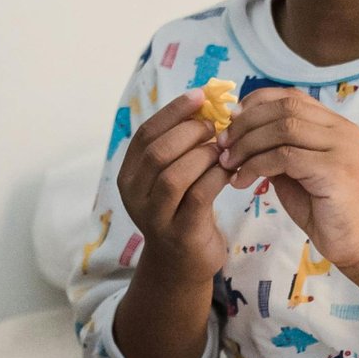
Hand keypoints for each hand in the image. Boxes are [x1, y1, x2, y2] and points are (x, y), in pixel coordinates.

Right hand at [115, 90, 236, 275]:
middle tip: (215, 126)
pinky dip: (216, 176)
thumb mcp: (172, 176)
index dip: (173, 111)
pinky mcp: (180, 233)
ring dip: (203, 155)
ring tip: (222, 148)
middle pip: (157, 152)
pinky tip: (229, 169)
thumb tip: (205, 101)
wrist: (183, 262)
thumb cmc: (182, 209)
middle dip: (190, 132)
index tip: (200, 95)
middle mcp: (134, 196)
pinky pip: (199, 196)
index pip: (145, 134)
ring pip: (175, 175)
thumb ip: (179, 145)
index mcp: (129, 175)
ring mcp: (154, 217)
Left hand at [220, 90, 358, 277]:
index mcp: (336, 125)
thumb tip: (238, 132)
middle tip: (223, 144)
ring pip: (284, 128)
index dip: (257, 103)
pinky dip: (257, 165)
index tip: (231, 120)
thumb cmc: (324, 209)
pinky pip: (286, 157)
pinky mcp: (337, 171)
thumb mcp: (295, 171)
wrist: (356, 243)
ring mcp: (343, 148)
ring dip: (248, 144)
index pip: (292, 97)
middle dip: (247, 124)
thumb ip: (277, 148)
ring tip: (228, 163)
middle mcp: (343, 130)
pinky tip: (242, 180)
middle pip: (286, 108)